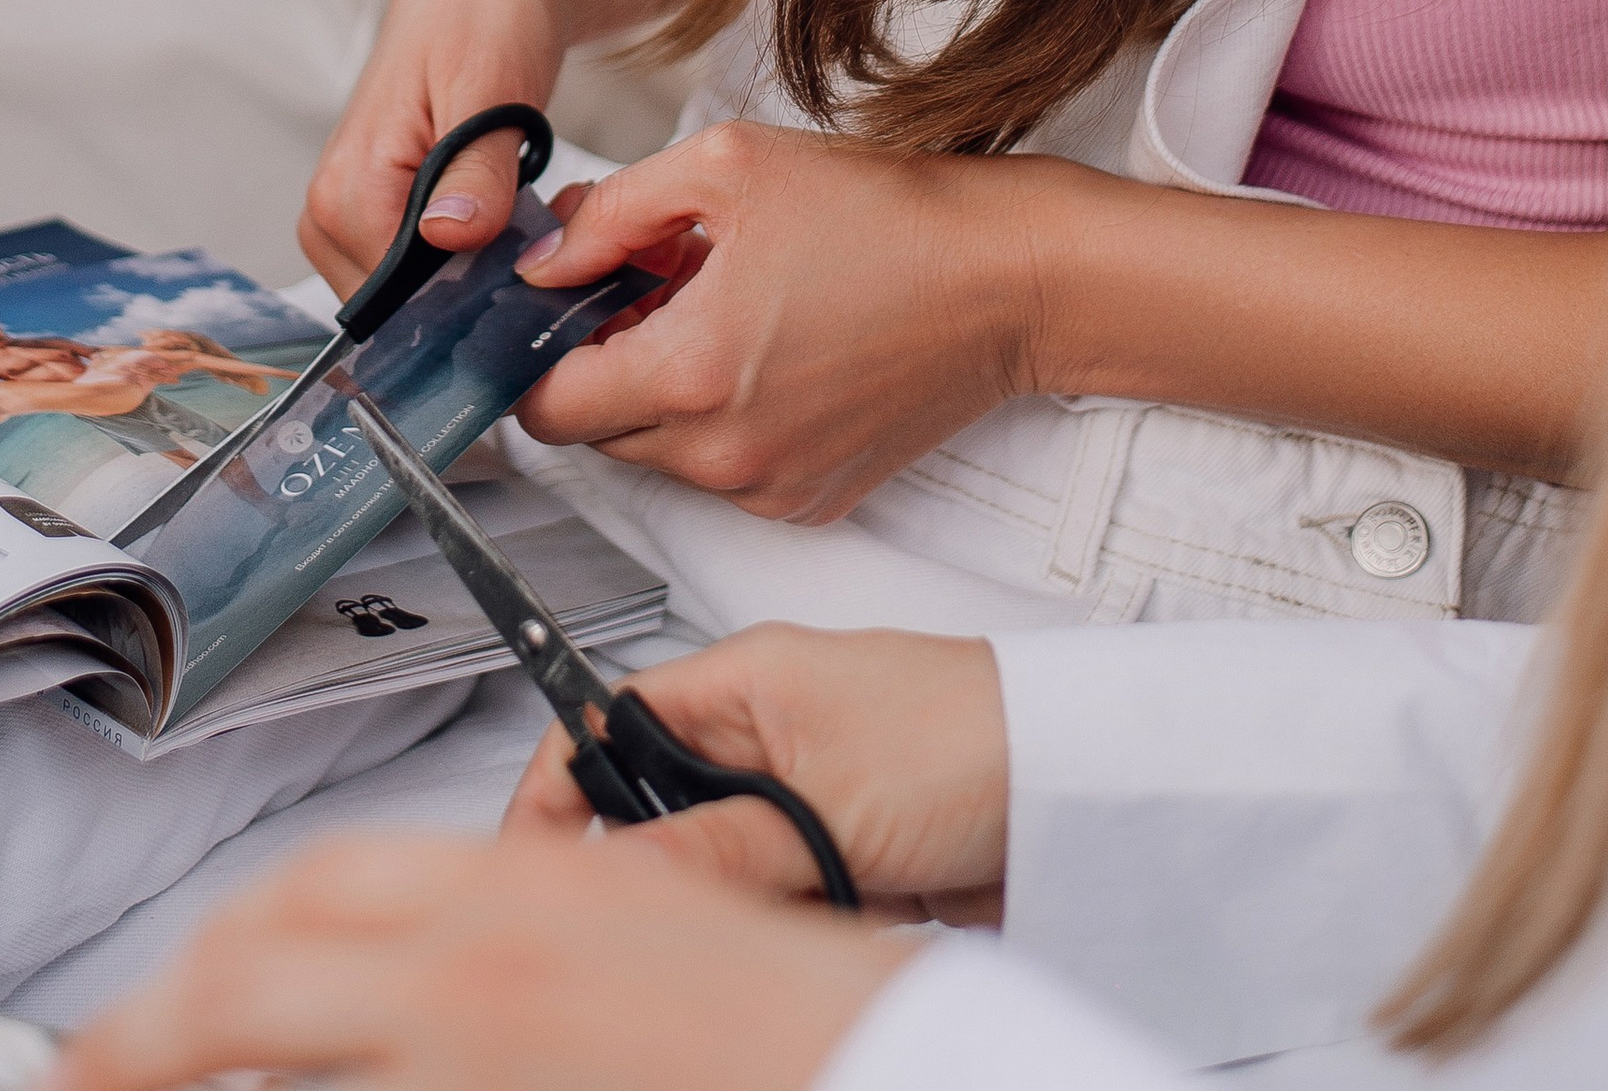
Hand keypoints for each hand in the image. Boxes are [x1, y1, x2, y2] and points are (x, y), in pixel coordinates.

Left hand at [51, 828, 899, 1090]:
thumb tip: (411, 989)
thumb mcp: (646, 932)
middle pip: (252, 973)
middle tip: (80, 1079)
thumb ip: (522, 937)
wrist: (898, 1057)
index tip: (141, 1012)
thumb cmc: (793, 1018)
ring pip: (285, 1056)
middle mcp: (479, 972)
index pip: (310, 896)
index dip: (205, 957)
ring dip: (198, 1072)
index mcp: (519, 896)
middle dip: (141, 1033)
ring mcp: (483, 1056)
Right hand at [297, 0, 578, 298]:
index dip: (472, 306)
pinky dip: (473, 257)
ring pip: (421, 298)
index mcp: (348, 190)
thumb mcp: (492, 85)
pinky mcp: (382, 210)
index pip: (400, 309)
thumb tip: (450, 234)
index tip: (530, 281)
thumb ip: (474, 167)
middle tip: (537, 238)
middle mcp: (333, 213)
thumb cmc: (483, 13)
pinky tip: (509, 217)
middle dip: (477, 292)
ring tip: (525, 215)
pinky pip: (426, 270)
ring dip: (480, 275)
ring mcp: (354, 215)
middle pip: (407, 313)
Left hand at [506, 121, 1075, 520]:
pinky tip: (765, 348)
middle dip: (604, 361)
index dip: (535, 352)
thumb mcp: (726, 167)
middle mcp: (726, 453)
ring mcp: (771, 486)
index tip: (557, 308)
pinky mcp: (812, 500)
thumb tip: (547, 261)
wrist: (1003, 280)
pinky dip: (720, 419)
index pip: (547, 409)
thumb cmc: (883, 217)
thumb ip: (612, 213)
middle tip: (651, 285)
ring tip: (719, 308)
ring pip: (659, 453)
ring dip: (662, 389)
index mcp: (693, 374)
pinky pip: (722, 470)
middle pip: (598, 431)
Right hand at [506, 626, 1007, 923]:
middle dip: (669, 863)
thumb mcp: (822, 803)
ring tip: (783, 911)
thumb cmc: (967, 741)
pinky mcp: (845, 851)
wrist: (1075, 790)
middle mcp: (765, 731)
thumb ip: (714, 843)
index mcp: (744, 681)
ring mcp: (805, 794)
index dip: (564, 787)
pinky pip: (779, 899)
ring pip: (720, 865)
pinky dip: (792, 923)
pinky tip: (822, 928)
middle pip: (661, 807)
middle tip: (679, 910)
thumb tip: (615, 874)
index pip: (612, 721)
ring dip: (742, 902)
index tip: (532, 859)